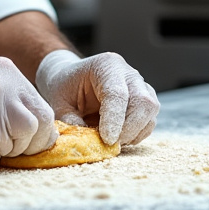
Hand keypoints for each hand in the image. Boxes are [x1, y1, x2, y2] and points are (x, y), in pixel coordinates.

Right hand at [0, 47, 57, 164]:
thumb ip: (9, 96)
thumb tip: (34, 126)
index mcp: (8, 73)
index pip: (44, 110)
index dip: (41, 132)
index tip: (30, 141)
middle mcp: (2, 87)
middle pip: (37, 128)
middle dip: (28, 145)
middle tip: (10, 148)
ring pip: (15, 146)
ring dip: (1, 151)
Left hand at [35, 50, 159, 145]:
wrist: (72, 79)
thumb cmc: (65, 87)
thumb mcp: (59, 102)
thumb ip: (70, 120)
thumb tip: (86, 143)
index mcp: (106, 66)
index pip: (117, 93)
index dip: (114, 119)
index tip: (107, 140)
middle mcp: (128, 73)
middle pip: (142, 101)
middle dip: (129, 128)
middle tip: (110, 143)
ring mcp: (140, 85)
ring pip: (150, 110)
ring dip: (134, 132)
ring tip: (113, 140)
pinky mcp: (145, 100)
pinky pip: (150, 120)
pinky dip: (137, 134)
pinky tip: (120, 137)